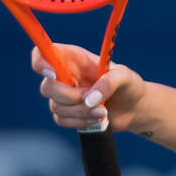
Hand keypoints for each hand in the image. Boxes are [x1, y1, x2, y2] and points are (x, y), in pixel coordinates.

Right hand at [31, 44, 145, 132]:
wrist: (134, 108)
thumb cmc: (128, 85)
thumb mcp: (125, 77)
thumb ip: (108, 82)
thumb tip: (89, 99)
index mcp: (74, 59)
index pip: (42, 53)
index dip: (40, 62)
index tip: (54, 74)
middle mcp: (65, 76)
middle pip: (46, 87)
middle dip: (69, 97)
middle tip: (92, 98)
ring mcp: (64, 95)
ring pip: (56, 106)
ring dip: (81, 111)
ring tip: (103, 111)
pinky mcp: (67, 113)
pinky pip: (61, 120)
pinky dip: (80, 122)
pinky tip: (97, 119)